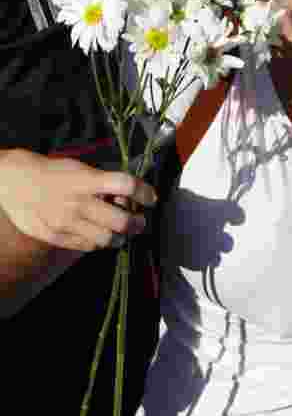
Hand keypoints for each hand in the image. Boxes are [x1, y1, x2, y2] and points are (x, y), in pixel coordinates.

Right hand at [0, 149, 154, 251]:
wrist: (14, 182)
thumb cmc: (53, 172)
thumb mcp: (80, 169)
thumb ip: (104, 183)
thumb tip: (129, 197)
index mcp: (86, 180)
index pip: (125, 185)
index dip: (144, 192)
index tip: (151, 198)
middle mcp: (78, 203)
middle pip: (121, 221)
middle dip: (138, 223)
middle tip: (140, 222)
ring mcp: (66, 223)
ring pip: (106, 239)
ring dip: (121, 237)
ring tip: (123, 233)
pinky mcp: (56, 237)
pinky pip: (87, 246)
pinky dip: (99, 243)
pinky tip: (100, 236)